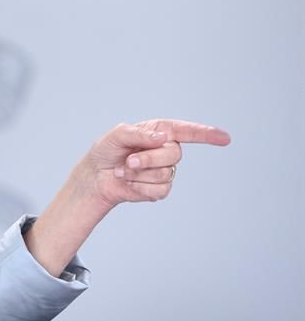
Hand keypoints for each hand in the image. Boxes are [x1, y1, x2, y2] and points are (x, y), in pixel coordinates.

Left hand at [75, 119, 231, 209]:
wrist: (95, 177)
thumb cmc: (106, 151)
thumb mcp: (117, 135)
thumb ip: (138, 133)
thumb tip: (162, 137)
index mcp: (159, 132)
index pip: (187, 131)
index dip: (206, 134)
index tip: (224, 138)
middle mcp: (165, 150)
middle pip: (174, 154)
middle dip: (148, 159)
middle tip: (128, 161)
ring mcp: (165, 170)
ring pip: (165, 173)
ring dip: (139, 174)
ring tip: (124, 170)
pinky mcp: (160, 188)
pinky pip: (159, 189)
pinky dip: (139, 187)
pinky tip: (129, 182)